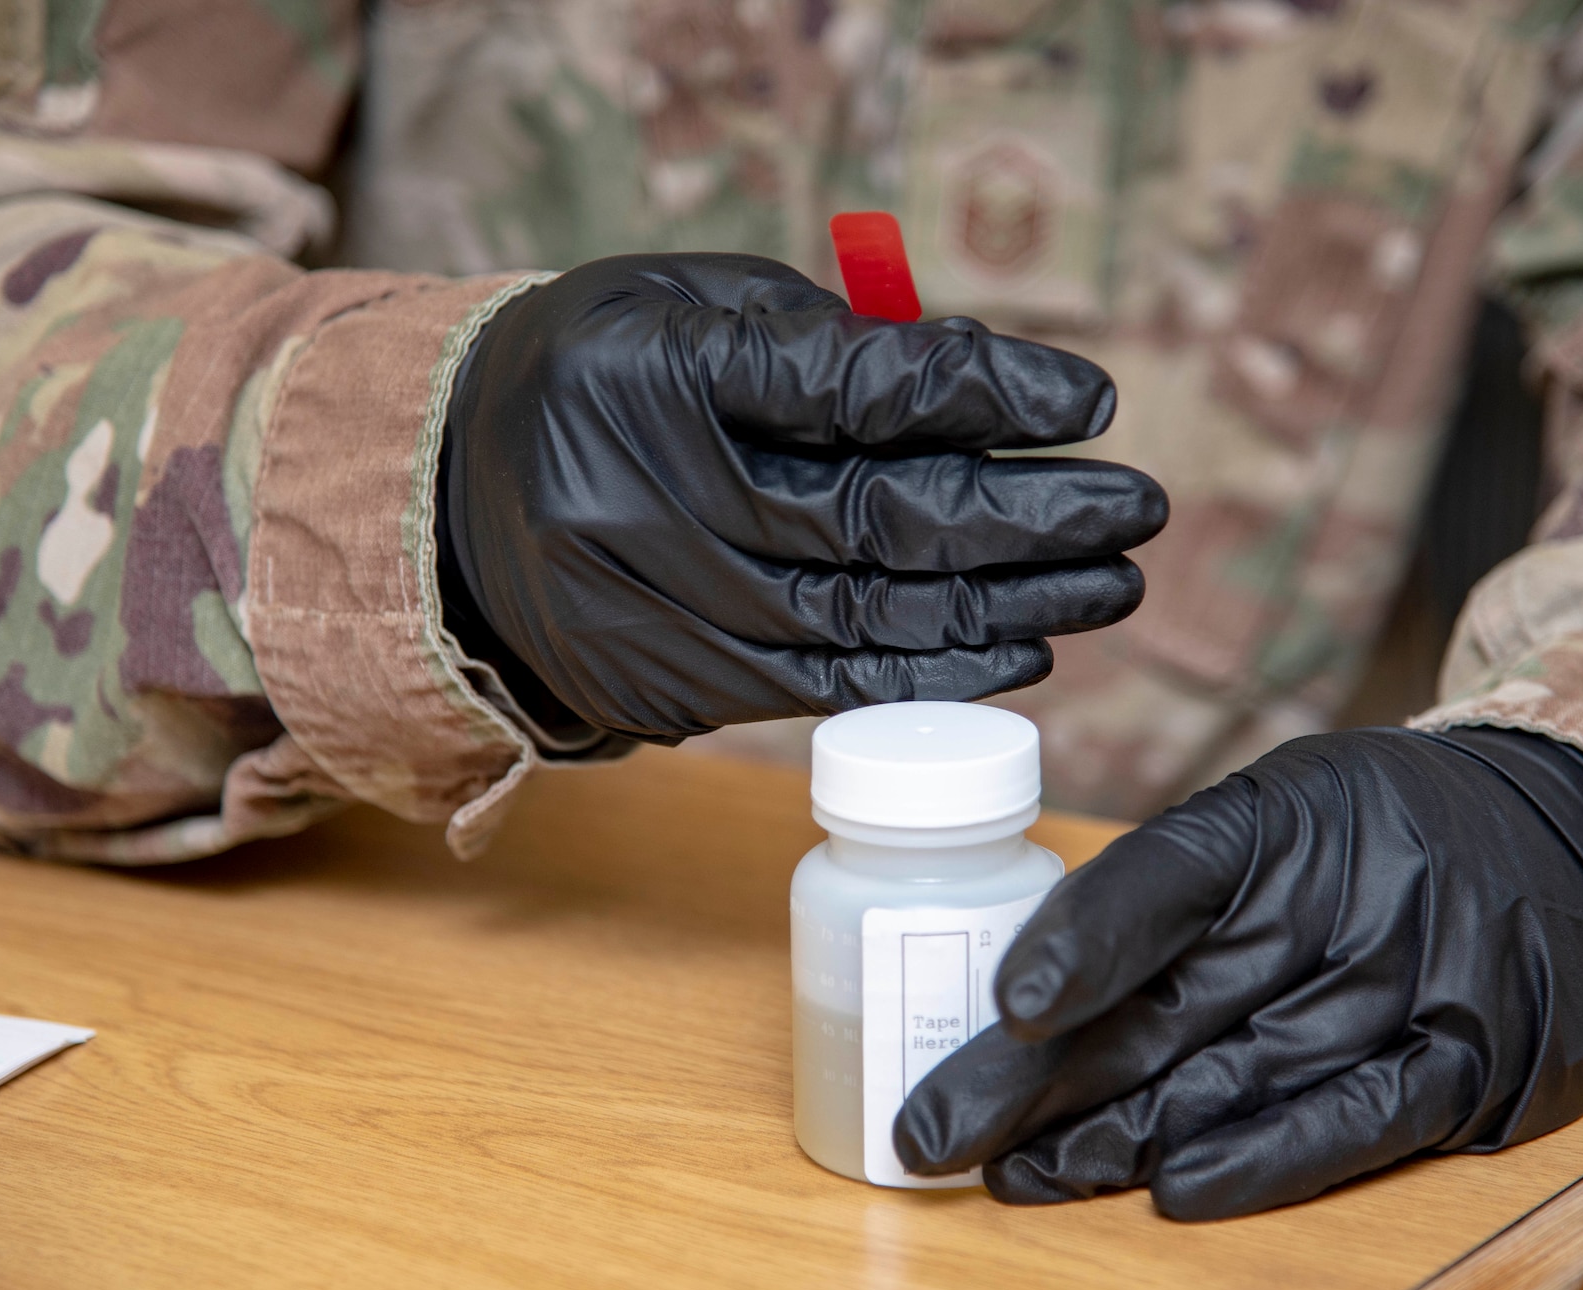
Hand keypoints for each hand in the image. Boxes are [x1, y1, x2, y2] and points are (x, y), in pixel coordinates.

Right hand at [440, 254, 1164, 741]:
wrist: (445, 504)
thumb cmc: (597, 375)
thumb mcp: (688, 306)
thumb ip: (823, 340)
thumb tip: (982, 384)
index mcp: (653, 370)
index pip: (849, 388)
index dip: (981, 397)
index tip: (1091, 403)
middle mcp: (649, 500)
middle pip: (875, 519)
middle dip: (1025, 519)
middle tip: (1136, 510)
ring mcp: (653, 610)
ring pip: (864, 620)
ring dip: (1004, 608)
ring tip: (1107, 587)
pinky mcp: (664, 686)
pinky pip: (823, 691)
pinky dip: (928, 672)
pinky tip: (1016, 649)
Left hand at [894, 727, 1582, 1218]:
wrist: (1574, 834)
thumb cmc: (1380, 834)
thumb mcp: (1279, 812)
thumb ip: (1170, 892)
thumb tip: (1036, 993)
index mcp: (1275, 821)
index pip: (1163, 876)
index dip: (1082, 940)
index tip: (1011, 1008)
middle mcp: (1341, 897)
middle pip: (1168, 1001)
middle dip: (1039, 1078)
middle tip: (935, 1130)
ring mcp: (1409, 981)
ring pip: (1238, 1073)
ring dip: (1117, 1137)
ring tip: (1015, 1173)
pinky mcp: (1470, 1062)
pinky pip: (1356, 1119)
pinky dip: (1264, 1159)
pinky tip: (1178, 1189)